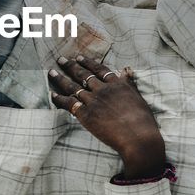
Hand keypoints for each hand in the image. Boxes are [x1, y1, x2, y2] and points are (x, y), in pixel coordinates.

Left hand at [48, 55, 165, 177]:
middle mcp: (103, 89)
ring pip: (73, 87)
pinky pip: (68, 104)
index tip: (79, 57)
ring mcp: (93, 101)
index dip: (88, 63)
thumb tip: (127, 70)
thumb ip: (129, 83)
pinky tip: (52, 94)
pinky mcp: (86, 114)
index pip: (99, 69)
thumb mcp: (138, 97)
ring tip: (51, 72)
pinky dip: (59, 98)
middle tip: (61, 59)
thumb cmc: (143, 121)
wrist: (137, 137)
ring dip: (60, 79)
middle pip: (83, 75)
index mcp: (117, 84)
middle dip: (71, 66)